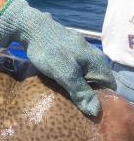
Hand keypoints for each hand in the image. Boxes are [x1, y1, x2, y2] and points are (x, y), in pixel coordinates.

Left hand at [0, 0, 115, 115]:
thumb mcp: (66, 74)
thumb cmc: (50, 52)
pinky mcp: (68, 50)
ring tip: (64, 97)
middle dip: (87, 93)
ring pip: (84, 75)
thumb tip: (96, 112)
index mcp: (98, 62)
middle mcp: (93, 56)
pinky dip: (68, 77)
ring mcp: (80, 52)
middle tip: (73, 106)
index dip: (101, 99)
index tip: (87, 110)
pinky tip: (57, 83)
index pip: (109, 86)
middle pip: (96, 81)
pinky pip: (73, 68)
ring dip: (75, 86)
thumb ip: (81, 92)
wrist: (31, 28)